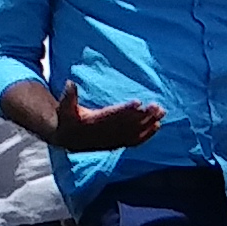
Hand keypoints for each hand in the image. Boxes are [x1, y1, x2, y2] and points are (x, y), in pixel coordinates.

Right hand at [49, 96, 167, 152]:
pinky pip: (134, 141)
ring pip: (134, 131)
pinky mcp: (118, 143)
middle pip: (128, 124)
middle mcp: (106, 133)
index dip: (126, 109)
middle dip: (143, 115)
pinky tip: (158, 126)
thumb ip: (69, 96)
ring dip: (148, 122)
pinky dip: (147, 135)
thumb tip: (70, 82)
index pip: (113, 115)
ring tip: (161, 112)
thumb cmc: (68, 119)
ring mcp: (113, 139)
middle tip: (157, 106)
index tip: (138, 103)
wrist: (69, 139)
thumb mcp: (65, 107)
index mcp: (94, 123)